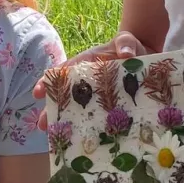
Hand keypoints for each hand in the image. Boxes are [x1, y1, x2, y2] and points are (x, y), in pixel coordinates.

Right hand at [31, 33, 148, 127]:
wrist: (145, 57)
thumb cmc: (130, 47)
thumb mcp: (127, 40)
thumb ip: (125, 43)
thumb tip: (127, 54)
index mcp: (85, 64)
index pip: (61, 73)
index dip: (47, 83)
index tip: (37, 93)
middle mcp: (87, 82)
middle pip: (65, 97)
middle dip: (52, 110)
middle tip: (42, 125)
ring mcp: (97, 96)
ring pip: (78, 111)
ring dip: (67, 123)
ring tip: (57, 137)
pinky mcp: (110, 106)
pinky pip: (98, 118)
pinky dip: (91, 129)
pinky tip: (86, 142)